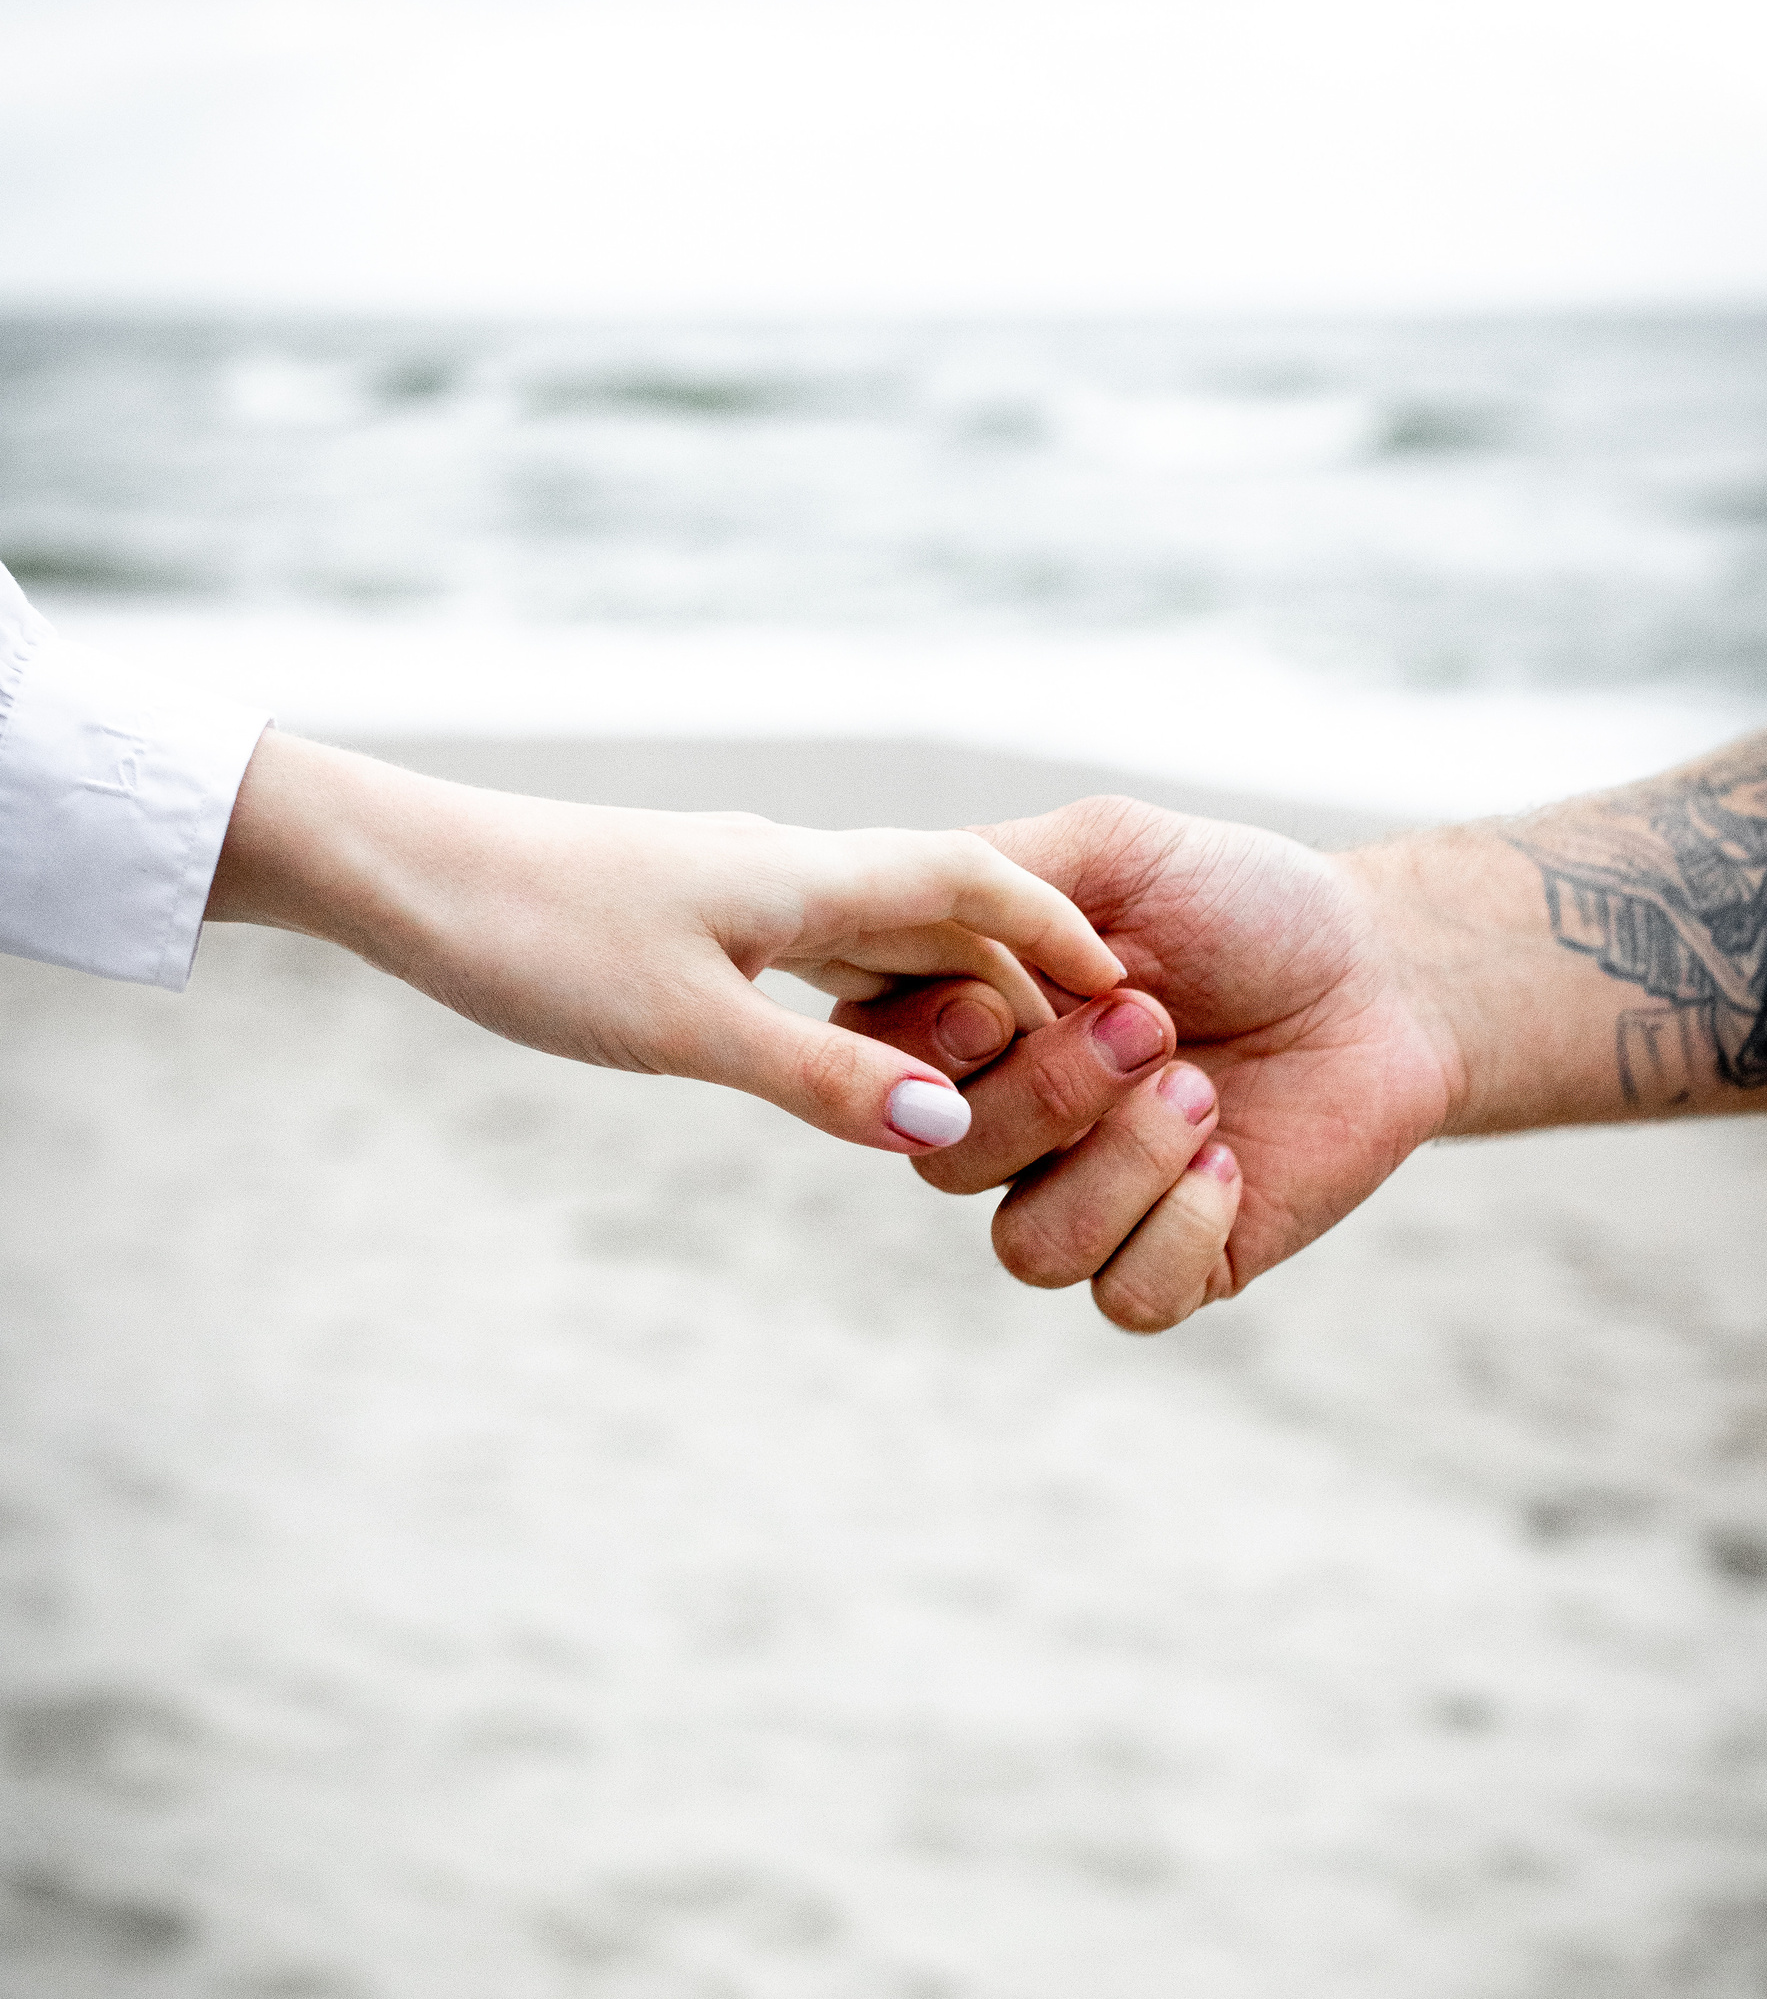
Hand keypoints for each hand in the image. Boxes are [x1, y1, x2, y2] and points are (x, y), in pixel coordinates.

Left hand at [207, 732, 1122, 1152]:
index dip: (1060, 932)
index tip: (1130, 991)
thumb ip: (820, 1080)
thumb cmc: (535, 935)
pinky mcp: (694, 916)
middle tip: (1092, 1055)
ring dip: (949, 988)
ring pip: (881, 933)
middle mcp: (790, 869)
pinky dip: (873, 997)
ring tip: (1008, 1065)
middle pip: (943, 910)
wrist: (403, 868)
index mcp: (807, 875)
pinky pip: (822, 952)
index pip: (976, 881)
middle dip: (1025, 974)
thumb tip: (944, 1130)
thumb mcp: (683, 1027)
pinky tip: (869, 1044)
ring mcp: (741, 890)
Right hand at [833, 796, 1463, 1325]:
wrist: (1383, 974)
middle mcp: (1010, 1128)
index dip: (929, 1054)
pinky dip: (1178, 1230)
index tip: (1006, 1002)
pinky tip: (1230, 1164)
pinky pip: (1126, 1296)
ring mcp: (1087, 1202)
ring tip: (1202, 1089)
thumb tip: (901, 919)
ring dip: (1119, 1166)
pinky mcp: (1175, 1264)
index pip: (879, 1071)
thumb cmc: (1242, 902)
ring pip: (1029, 1247)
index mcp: (972, 1031)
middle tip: (1152, 1021)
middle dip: (1049, 1094)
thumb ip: (996, 878)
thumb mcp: (1113, 850)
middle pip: (947, 1165)